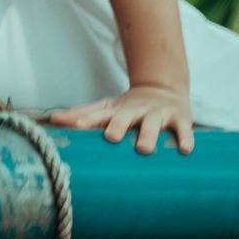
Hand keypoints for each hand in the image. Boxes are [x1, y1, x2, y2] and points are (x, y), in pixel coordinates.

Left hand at [49, 83, 193, 153]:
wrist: (164, 89)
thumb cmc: (128, 107)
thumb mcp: (106, 108)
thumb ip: (82, 114)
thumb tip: (53, 119)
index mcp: (117, 110)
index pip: (99, 114)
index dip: (88, 119)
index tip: (77, 125)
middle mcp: (136, 110)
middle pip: (126, 116)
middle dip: (119, 125)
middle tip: (111, 137)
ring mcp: (158, 113)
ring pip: (153, 123)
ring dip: (149, 134)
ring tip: (145, 149)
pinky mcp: (180, 118)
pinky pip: (183, 128)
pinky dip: (185, 137)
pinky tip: (185, 149)